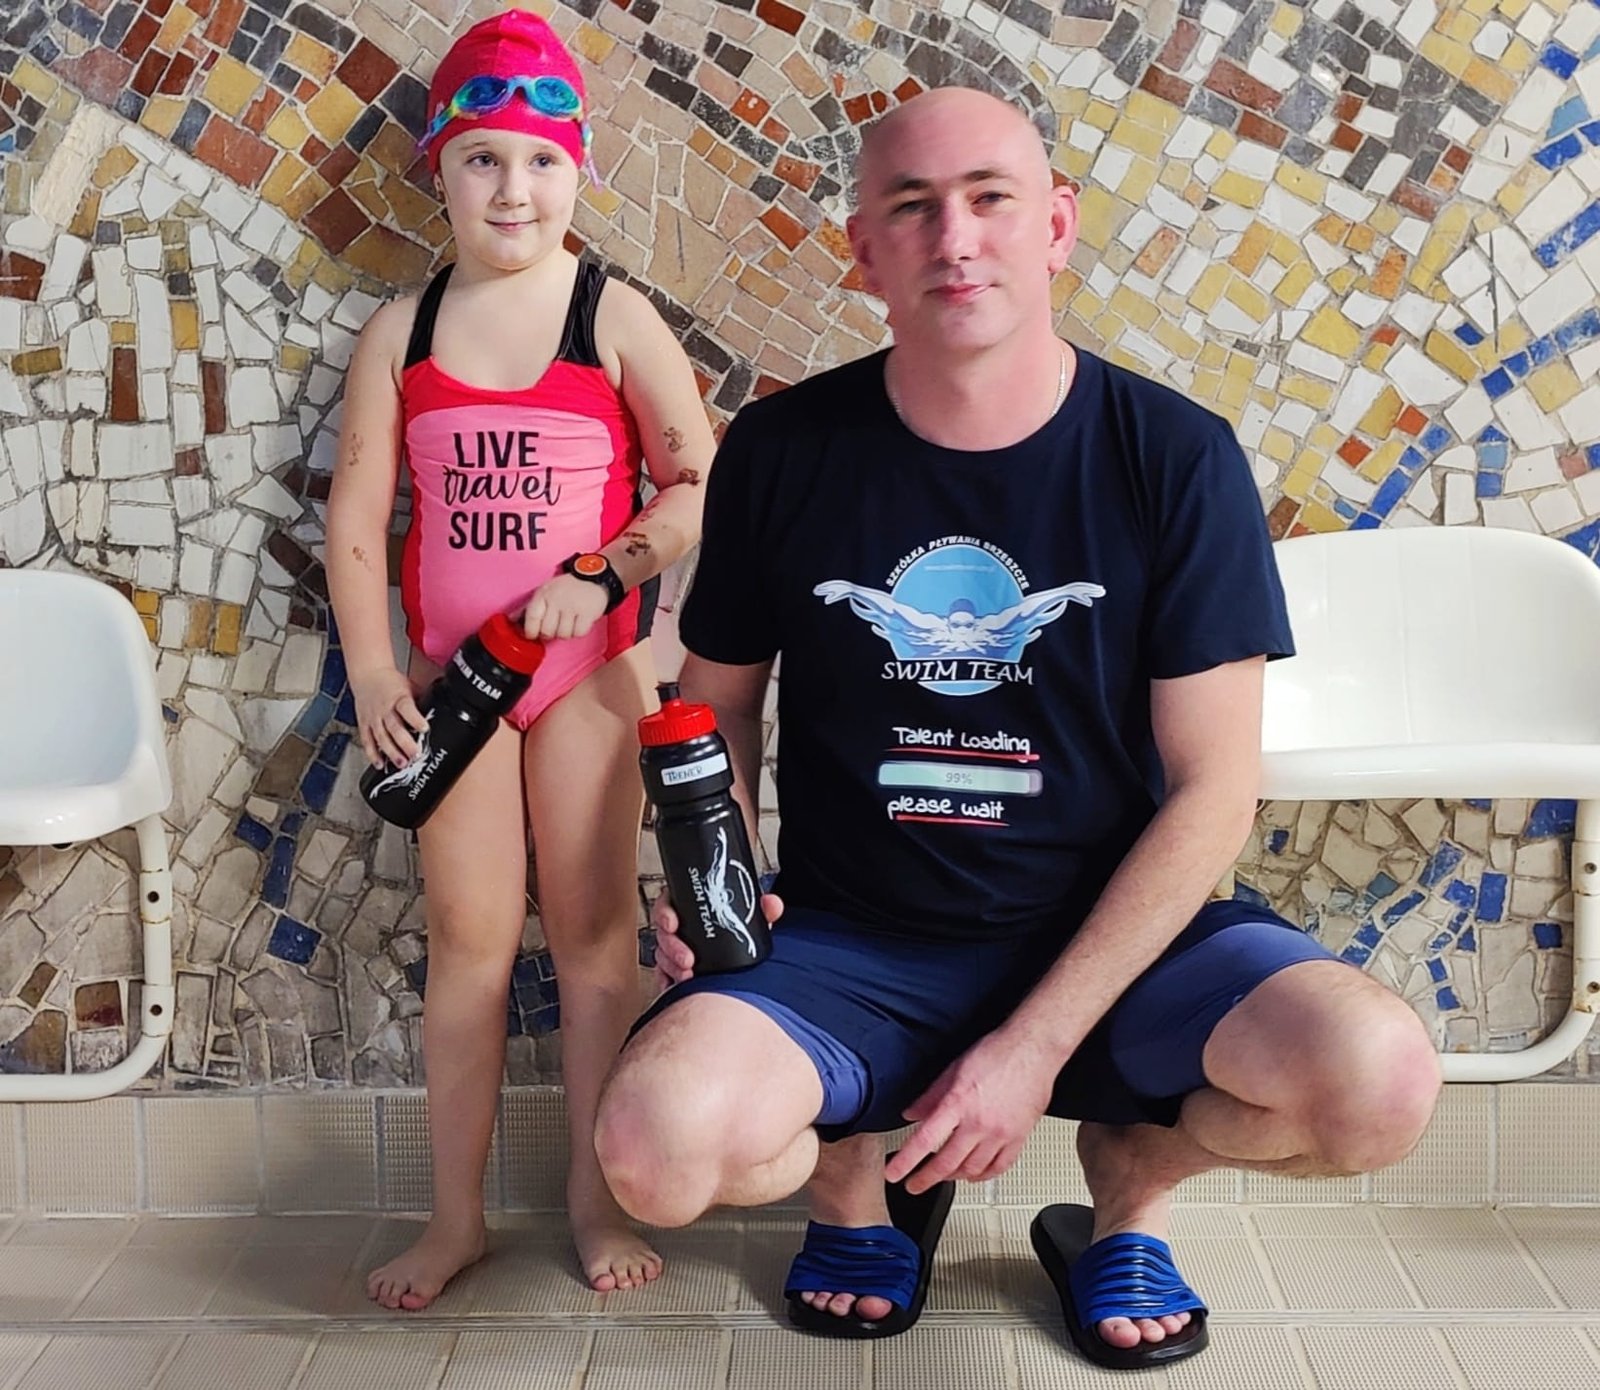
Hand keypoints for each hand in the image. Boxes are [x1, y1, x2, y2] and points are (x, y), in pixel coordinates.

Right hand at [350, 666, 427, 768]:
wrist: (367, 674)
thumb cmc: (390, 681)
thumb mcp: (410, 686)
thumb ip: (421, 700)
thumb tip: (438, 710)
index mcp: (398, 698)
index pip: (406, 709)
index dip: (415, 719)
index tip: (424, 728)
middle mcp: (384, 709)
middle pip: (394, 728)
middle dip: (405, 743)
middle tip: (415, 754)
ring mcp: (373, 718)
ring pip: (381, 737)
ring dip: (391, 752)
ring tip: (401, 763)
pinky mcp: (364, 724)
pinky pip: (367, 741)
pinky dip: (372, 753)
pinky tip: (380, 763)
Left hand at [521, 573, 610, 640]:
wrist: (593, 576)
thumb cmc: (567, 587)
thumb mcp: (545, 591)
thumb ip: (529, 607)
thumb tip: (510, 620)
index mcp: (543, 594)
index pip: (532, 618)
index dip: (531, 631)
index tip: (533, 634)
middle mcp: (556, 599)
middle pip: (547, 631)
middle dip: (550, 633)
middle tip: (555, 626)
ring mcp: (572, 606)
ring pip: (563, 635)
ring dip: (566, 633)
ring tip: (569, 622)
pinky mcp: (587, 613)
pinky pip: (578, 633)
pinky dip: (579, 631)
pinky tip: (579, 622)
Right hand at [651, 888, 783, 989]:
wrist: (741, 964)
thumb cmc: (738, 933)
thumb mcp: (751, 919)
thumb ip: (763, 910)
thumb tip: (773, 904)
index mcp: (692, 908)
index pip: (669, 904)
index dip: (666, 913)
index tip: (672, 923)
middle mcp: (680, 928)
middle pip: (663, 933)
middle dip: (672, 947)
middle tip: (687, 959)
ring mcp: (673, 949)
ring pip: (662, 955)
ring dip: (671, 966)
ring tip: (687, 976)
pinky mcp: (672, 969)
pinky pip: (662, 974)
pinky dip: (666, 981)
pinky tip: (674, 986)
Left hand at [884, 1029, 1057, 1194]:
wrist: (1033, 1050)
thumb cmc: (997, 1053)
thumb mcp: (954, 1069)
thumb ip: (931, 1096)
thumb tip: (912, 1114)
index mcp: (959, 1103)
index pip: (925, 1140)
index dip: (906, 1161)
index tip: (894, 1174)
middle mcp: (980, 1123)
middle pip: (947, 1162)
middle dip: (926, 1179)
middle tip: (914, 1185)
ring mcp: (1001, 1133)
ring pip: (972, 1169)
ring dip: (953, 1177)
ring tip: (942, 1177)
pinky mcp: (1019, 1138)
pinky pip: (999, 1167)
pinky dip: (983, 1176)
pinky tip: (974, 1174)